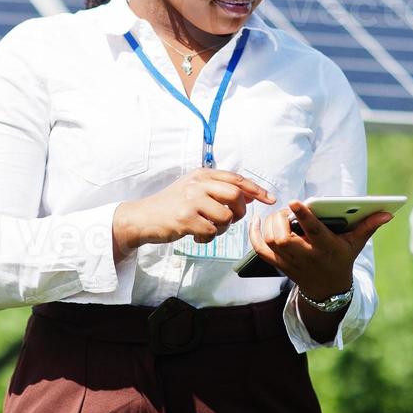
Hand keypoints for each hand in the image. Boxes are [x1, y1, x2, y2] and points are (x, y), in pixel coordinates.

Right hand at [112, 169, 272, 260]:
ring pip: (226, 216)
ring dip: (222, 228)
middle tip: (229, 220)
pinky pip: (212, 231)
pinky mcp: (185, 218)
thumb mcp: (193, 189)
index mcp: (201, 175)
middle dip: (239, 212)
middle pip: (236, 196)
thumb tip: (250, 194)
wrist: (142, 217)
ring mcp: (191, 201)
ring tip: (209, 228)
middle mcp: (197, 184)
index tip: (270, 199)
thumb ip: (219, 189)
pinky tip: (197, 236)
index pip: (237, 179)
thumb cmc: (171, 205)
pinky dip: (208, 238)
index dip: (256, 189)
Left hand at [246, 200, 388, 300]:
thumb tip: (388, 213)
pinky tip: (256, 222)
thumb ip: (369, 226)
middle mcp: (306, 255)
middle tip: (287, 211)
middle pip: (283, 236)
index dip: (303, 216)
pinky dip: (253, 235)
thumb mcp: (356, 244)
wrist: (328, 290)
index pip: (313, 231)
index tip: (295, 201)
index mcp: (325, 247)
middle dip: (280, 220)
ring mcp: (290, 261)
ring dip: (269, 224)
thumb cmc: (342, 259)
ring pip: (270, 240)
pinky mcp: (279, 264)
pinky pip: (259, 249)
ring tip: (278, 216)